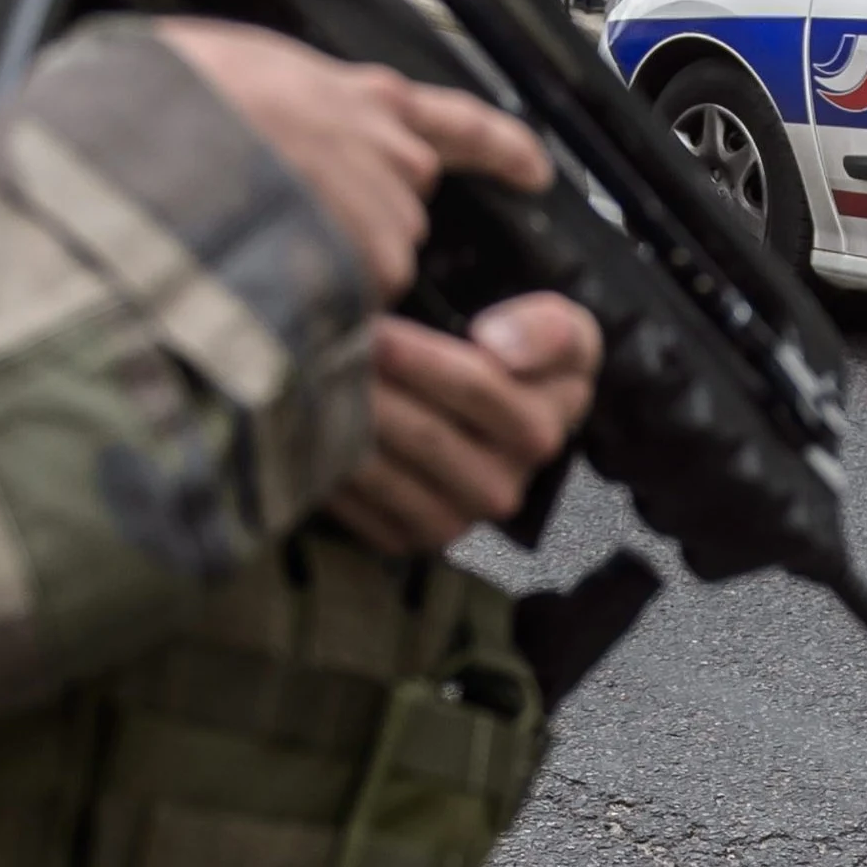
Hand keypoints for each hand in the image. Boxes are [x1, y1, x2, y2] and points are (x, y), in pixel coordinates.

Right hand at [153, 18, 546, 299]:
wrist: (147, 140)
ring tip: (254, 248)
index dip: (500, 149)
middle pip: (400, 206)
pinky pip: (356, 305)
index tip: (534, 168)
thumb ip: (276, 92)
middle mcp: (389, 154)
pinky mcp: (366, 269)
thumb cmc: (168, 100)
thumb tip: (256, 105)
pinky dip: (316, 308)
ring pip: (376, 263)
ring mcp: (383, 216)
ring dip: (329, 268)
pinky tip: (265, 285)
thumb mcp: (230, 66)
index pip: (456, 123)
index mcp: (359, 97)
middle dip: (351, 222)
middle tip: (280, 219)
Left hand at [327, 295, 603, 554]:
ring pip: (386, 470)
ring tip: (305, 378)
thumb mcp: (561, 333)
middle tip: (318, 345)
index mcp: (540, 430)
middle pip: (424, 432)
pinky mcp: (407, 539)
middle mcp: (503, 487)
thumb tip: (495, 344)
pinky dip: (327, 463)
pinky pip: (358, 506)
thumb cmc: (521, 362)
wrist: (493, 423)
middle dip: (370, 384)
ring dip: (340, 422)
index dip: (421, 356)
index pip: (478, 388)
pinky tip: (304, 423)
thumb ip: (547, 330)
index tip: (376, 327)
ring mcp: (454, 520)